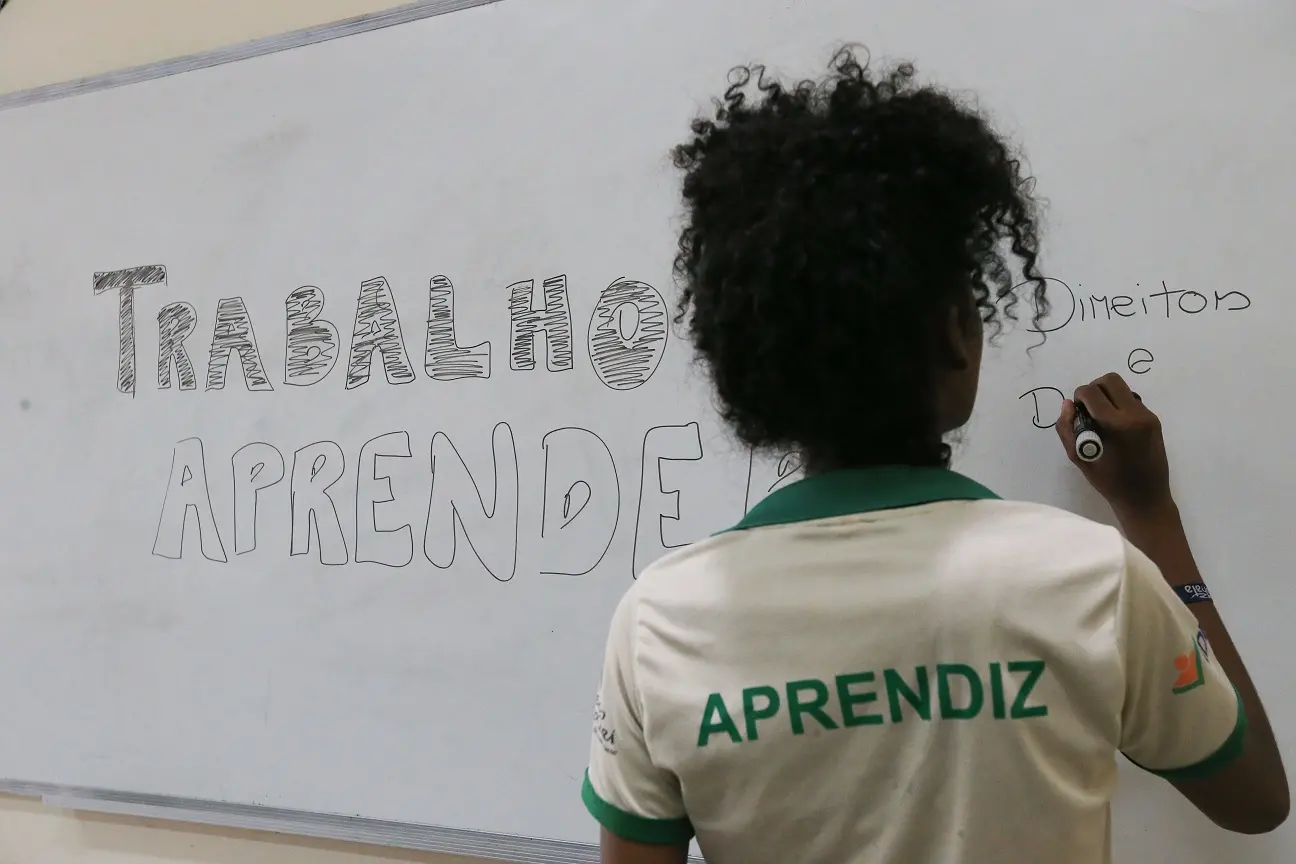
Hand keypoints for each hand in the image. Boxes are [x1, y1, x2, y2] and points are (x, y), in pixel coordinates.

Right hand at [1055, 372, 1172, 517]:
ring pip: (1123, 388)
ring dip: (1107, 396)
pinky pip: (1132, 401)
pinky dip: (1118, 406)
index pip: (1092, 392)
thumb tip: (1067, 404)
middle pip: (1111, 380)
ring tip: (1100, 419)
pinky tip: (1114, 427)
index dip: (1079, 397)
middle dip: (1094, 389)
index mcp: (1117, 424)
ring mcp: (1148, 416)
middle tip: (1087, 409)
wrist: (1146, 498)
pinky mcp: (1154, 420)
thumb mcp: (1079, 458)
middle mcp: (1136, 414)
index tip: (1076, 411)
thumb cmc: (1109, 483)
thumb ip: (1067, 429)